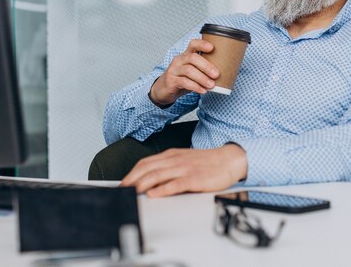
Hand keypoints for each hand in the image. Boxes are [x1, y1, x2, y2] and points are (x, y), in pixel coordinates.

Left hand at [120, 144, 247, 197]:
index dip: (130, 173)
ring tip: (131, 193)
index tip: (121, 184)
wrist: (229, 160)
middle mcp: (175, 160)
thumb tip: (149, 181)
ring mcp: (184, 169)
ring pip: (157, 174)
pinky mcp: (194, 179)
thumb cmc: (206, 163)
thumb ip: (167, 168)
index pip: (145, 163)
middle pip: (147, 168)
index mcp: (171, 155)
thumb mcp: (183, 161)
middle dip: (131, 180)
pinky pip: (175, 184)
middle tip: (121, 191)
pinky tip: (154, 194)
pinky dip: (162, 189)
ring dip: (141, 184)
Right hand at [149, 39, 219, 105]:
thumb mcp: (193, 72)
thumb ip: (204, 70)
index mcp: (186, 55)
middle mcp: (179, 60)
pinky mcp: (171, 80)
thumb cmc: (183, 79)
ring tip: (211, 85)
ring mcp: (174, 70)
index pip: (193, 44)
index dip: (202, 44)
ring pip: (189, 71)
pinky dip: (195, 87)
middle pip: (192, 58)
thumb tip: (226, 73)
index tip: (212, 48)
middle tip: (216, 74)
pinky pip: (184, 82)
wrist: (164, 89)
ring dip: (202, 78)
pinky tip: (203, 91)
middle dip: (206, 66)